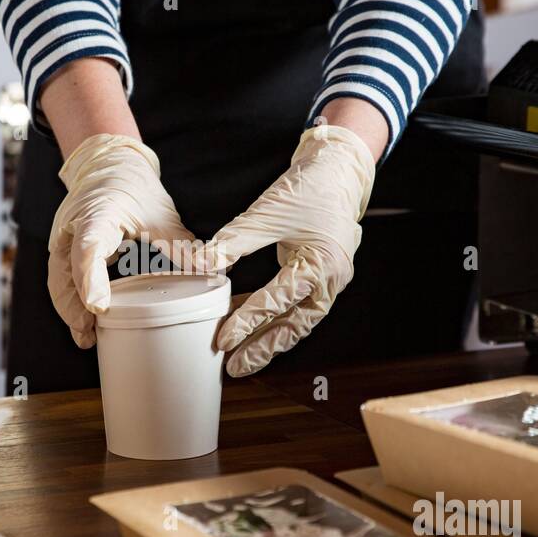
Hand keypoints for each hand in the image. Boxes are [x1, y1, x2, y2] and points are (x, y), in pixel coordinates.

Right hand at [48, 134, 194, 347]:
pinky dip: (71, 299)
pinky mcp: (65, 248)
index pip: (88, 249)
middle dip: (74, 306)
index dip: (90, 279)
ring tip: (85, 336)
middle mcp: (74, 226)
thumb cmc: (132, 186)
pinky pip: (62, 277)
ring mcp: (64, 237)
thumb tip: (212, 269)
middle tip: (88, 334)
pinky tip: (84, 321)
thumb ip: (182, 245)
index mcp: (98, 214)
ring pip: (58, 278)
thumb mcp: (161, 214)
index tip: (98, 305)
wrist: (109, 164)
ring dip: (69, 308)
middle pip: (65, 271)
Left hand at [194, 124, 375, 376]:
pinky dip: (273, 314)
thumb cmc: (308, 188)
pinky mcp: (321, 275)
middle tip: (235, 366)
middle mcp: (332, 280)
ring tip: (241, 356)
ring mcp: (330, 280)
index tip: (224, 338)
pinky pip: (296, 303)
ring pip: (298, 320)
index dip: (248, 321)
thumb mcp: (267, 213)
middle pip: (295, 325)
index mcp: (322, 264)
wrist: (337, 170)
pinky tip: (247, 319)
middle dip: (264, 347)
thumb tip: (200, 264)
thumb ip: (233, 242)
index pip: (278, 301)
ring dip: (269, 338)